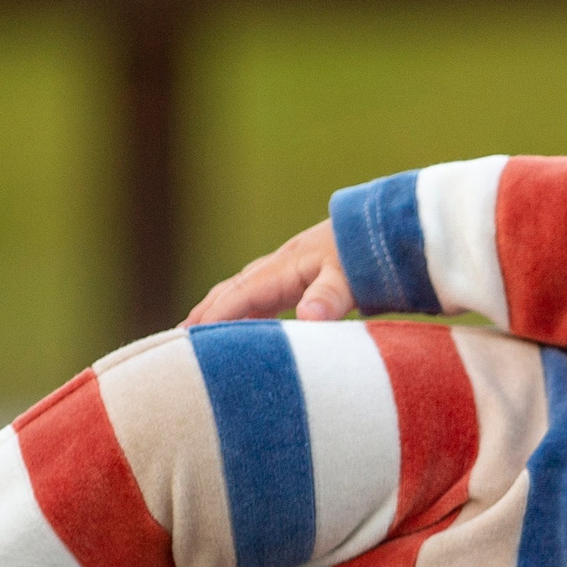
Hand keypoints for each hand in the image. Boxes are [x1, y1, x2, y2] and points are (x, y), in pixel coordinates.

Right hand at [186, 221, 353, 326]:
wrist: (388, 227)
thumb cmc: (368, 252)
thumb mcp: (351, 275)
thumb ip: (330, 297)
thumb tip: (308, 316)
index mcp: (284, 267)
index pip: (240, 296)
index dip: (214, 317)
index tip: (189, 340)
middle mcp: (279, 267)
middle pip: (233, 292)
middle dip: (206, 313)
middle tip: (179, 339)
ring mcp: (289, 270)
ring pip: (245, 293)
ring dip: (222, 312)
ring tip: (202, 336)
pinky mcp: (302, 276)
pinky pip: (264, 296)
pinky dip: (247, 312)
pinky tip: (247, 328)